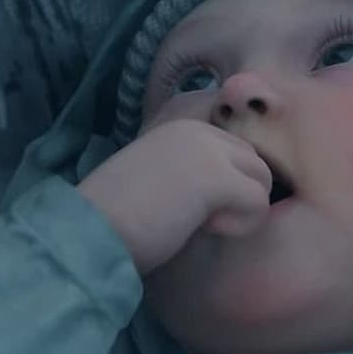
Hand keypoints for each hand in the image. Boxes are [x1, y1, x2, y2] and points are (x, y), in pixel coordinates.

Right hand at [76, 119, 271, 274]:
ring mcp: (208, 148)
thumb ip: (192, 171)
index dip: (230, 180)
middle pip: (255, 160)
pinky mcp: (216, 177)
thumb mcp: (161, 177)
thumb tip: (231, 190)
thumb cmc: (117, 216)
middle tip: (202, 218)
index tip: (199, 205)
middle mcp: (197, 127)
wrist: (90, 229)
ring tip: (202, 223)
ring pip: (262, 178)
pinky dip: (239, 225)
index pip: (237, 145)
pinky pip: (258, 202)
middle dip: (239, 194)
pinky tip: (204, 229)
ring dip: (240, 210)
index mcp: (180, 124)